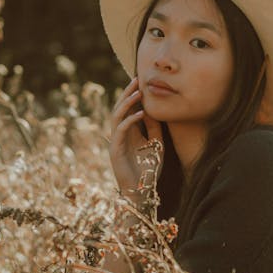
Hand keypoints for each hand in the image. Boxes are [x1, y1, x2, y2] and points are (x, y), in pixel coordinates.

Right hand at [108, 77, 162, 201]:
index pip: (128, 109)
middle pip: (120, 108)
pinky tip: (142, 113)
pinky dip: (130, 120)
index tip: (141, 82)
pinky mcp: (115, 150)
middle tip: (137, 80)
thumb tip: (155, 111)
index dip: (132, 95)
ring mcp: (116, 142)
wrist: (141, 192)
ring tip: (138, 93)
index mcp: (129, 133)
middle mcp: (120, 135)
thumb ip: (155, 129)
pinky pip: (121, 130)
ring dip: (127, 103)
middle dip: (127, 93)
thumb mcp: (156, 145)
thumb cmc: (149, 171)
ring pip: (117, 116)